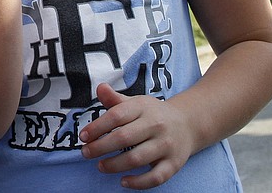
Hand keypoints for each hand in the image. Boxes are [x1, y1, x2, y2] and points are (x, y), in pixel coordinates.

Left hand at [79, 83, 194, 189]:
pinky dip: (139, 182)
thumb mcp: (135, 102)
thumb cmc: (153, 114)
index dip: (97, 127)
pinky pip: (156, 177)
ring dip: (115, 165)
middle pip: (124, 137)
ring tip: (100, 166)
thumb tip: (100, 88)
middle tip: (86, 153)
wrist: (189, 123)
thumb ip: (115, 99)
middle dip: (101, 147)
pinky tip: (123, 181)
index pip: (116, 116)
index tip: (83, 136)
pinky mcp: (173, 163)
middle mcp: (156, 125)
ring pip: (137, 158)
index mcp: (143, 108)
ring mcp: (166, 145)